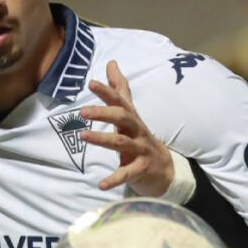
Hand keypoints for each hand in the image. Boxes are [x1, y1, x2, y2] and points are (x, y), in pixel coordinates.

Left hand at [80, 61, 173, 196]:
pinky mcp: (140, 169)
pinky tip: (100, 185)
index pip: (119, 101)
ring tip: (82, 136)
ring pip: (121, 142)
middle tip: (82, 111)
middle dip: (103, 113)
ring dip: (102, 139)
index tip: (90, 83)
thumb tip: (111, 63)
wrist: (164, 168)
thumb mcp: (130, 114)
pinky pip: (126, 174)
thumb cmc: (140, 137)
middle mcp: (136, 131)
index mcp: (131, 118)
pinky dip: (113, 179)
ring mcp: (140, 150)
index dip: (106, 91)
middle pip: (122, 118)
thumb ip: (119, 89)